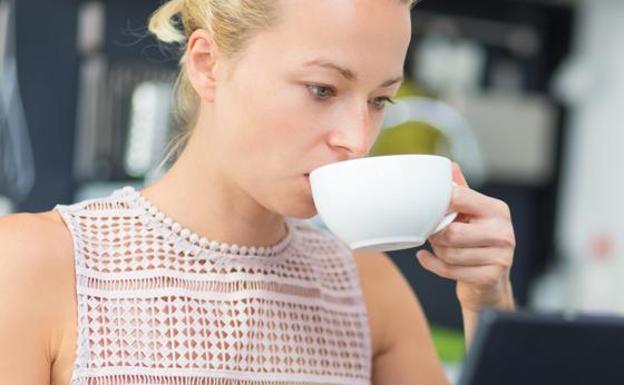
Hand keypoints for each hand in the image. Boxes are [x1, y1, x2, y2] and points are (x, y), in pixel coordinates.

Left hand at [416, 163, 515, 312]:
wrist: (490, 284)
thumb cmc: (476, 242)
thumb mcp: (471, 215)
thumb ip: (461, 192)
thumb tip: (449, 166)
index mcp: (497, 210)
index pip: (459, 198)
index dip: (437, 204)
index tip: (427, 210)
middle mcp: (503, 231)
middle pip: (451, 232)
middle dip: (434, 235)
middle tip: (432, 234)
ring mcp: (501, 256)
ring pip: (449, 253)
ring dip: (436, 251)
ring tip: (438, 247)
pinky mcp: (491, 277)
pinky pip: (449, 270)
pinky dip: (431, 264)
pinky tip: (426, 258)